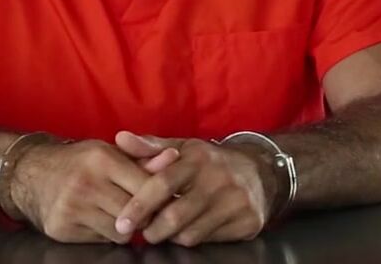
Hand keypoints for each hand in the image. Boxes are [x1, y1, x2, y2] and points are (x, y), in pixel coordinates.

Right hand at [10, 138, 179, 243]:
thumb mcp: (110, 152)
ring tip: (124, 214)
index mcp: (101, 158)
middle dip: (146, 214)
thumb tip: (176, 156)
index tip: (166, 198)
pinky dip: (107, 233)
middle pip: (135, 212)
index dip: (159, 195)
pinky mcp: (61, 229)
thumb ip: (144, 157)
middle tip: (149, 211)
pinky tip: (102, 219)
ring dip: (127, 226)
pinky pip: (100, 240)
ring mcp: (71, 208)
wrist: (31, 173)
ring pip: (120, 231)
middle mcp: (85, 183)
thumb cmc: (80, 161)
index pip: (145, 185)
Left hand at [113, 131, 279, 246]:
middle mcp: (218, 179)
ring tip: (166, 230)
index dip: (139, 204)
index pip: (163, 183)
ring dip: (172, 237)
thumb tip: (120, 138)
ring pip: (190, 234)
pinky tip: (191, 229)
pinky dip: (194, 239)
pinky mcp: (247, 221)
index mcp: (198, 158)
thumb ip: (151, 147)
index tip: (121, 222)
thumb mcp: (183, 148)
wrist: (261, 172)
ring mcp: (235, 201)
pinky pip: (209, 241)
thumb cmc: (210, 162)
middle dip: (152, 230)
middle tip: (143, 232)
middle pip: (174, 216)